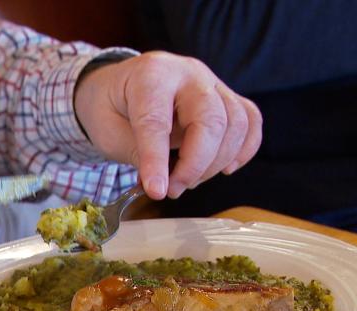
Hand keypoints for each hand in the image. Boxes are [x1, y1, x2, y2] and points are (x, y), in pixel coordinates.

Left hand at [74, 51, 261, 199]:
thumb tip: (162, 185)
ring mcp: (212, 83)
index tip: (157, 191)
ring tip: (188, 180)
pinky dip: (243, 150)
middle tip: (172, 190)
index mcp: (151, 75)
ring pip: (236, 123)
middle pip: (211, 119)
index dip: (157, 160)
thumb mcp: (107, 130)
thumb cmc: (110, 106)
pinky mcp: (226, 97)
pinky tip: (224, 168)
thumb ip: (136, 153)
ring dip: (216, 163)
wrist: (117, 86)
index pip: (158, 121)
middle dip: (195, 165)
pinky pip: (250, 121)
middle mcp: (187, 73)